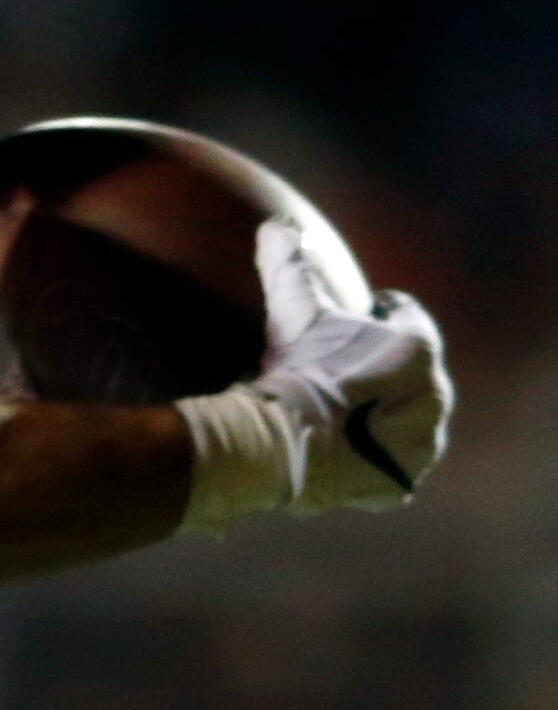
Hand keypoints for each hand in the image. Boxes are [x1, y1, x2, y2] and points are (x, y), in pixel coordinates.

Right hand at [176, 217, 452, 530]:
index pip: (407, 315)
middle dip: (384, 366)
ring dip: (378, 412)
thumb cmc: (299, 366)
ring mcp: (420, 445)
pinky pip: (387, 464)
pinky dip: (367, 456)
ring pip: (404, 420)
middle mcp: (435, 396)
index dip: (379, 311)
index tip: (355, 316)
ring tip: (337, 407)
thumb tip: (276, 226)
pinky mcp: (400, 483)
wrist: (286, 443)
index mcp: (419, 348)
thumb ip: (290, 263)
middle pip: (412, 371)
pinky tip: (338, 447)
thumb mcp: (293, 308)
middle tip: (340, 364)